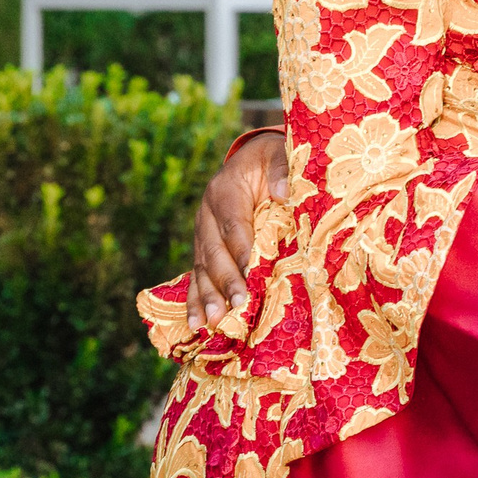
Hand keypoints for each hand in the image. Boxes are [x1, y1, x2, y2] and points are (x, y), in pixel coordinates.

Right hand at [188, 130, 287, 332]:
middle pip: (215, 251)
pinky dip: (197, 299)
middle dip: (225, 280)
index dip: (242, 249)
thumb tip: (281, 193)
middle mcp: (207, 213)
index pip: (234, 224)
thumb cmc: (273, 160)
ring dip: (207, 296)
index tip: (252, 272)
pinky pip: (198, 274)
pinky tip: (195, 323)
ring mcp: (203, 232)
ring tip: (211, 321)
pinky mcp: (205, 247)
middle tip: (236, 304)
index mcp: (226, 190)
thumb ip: (283, 168)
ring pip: (203, 267)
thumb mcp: (280, 153)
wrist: (254, 159)